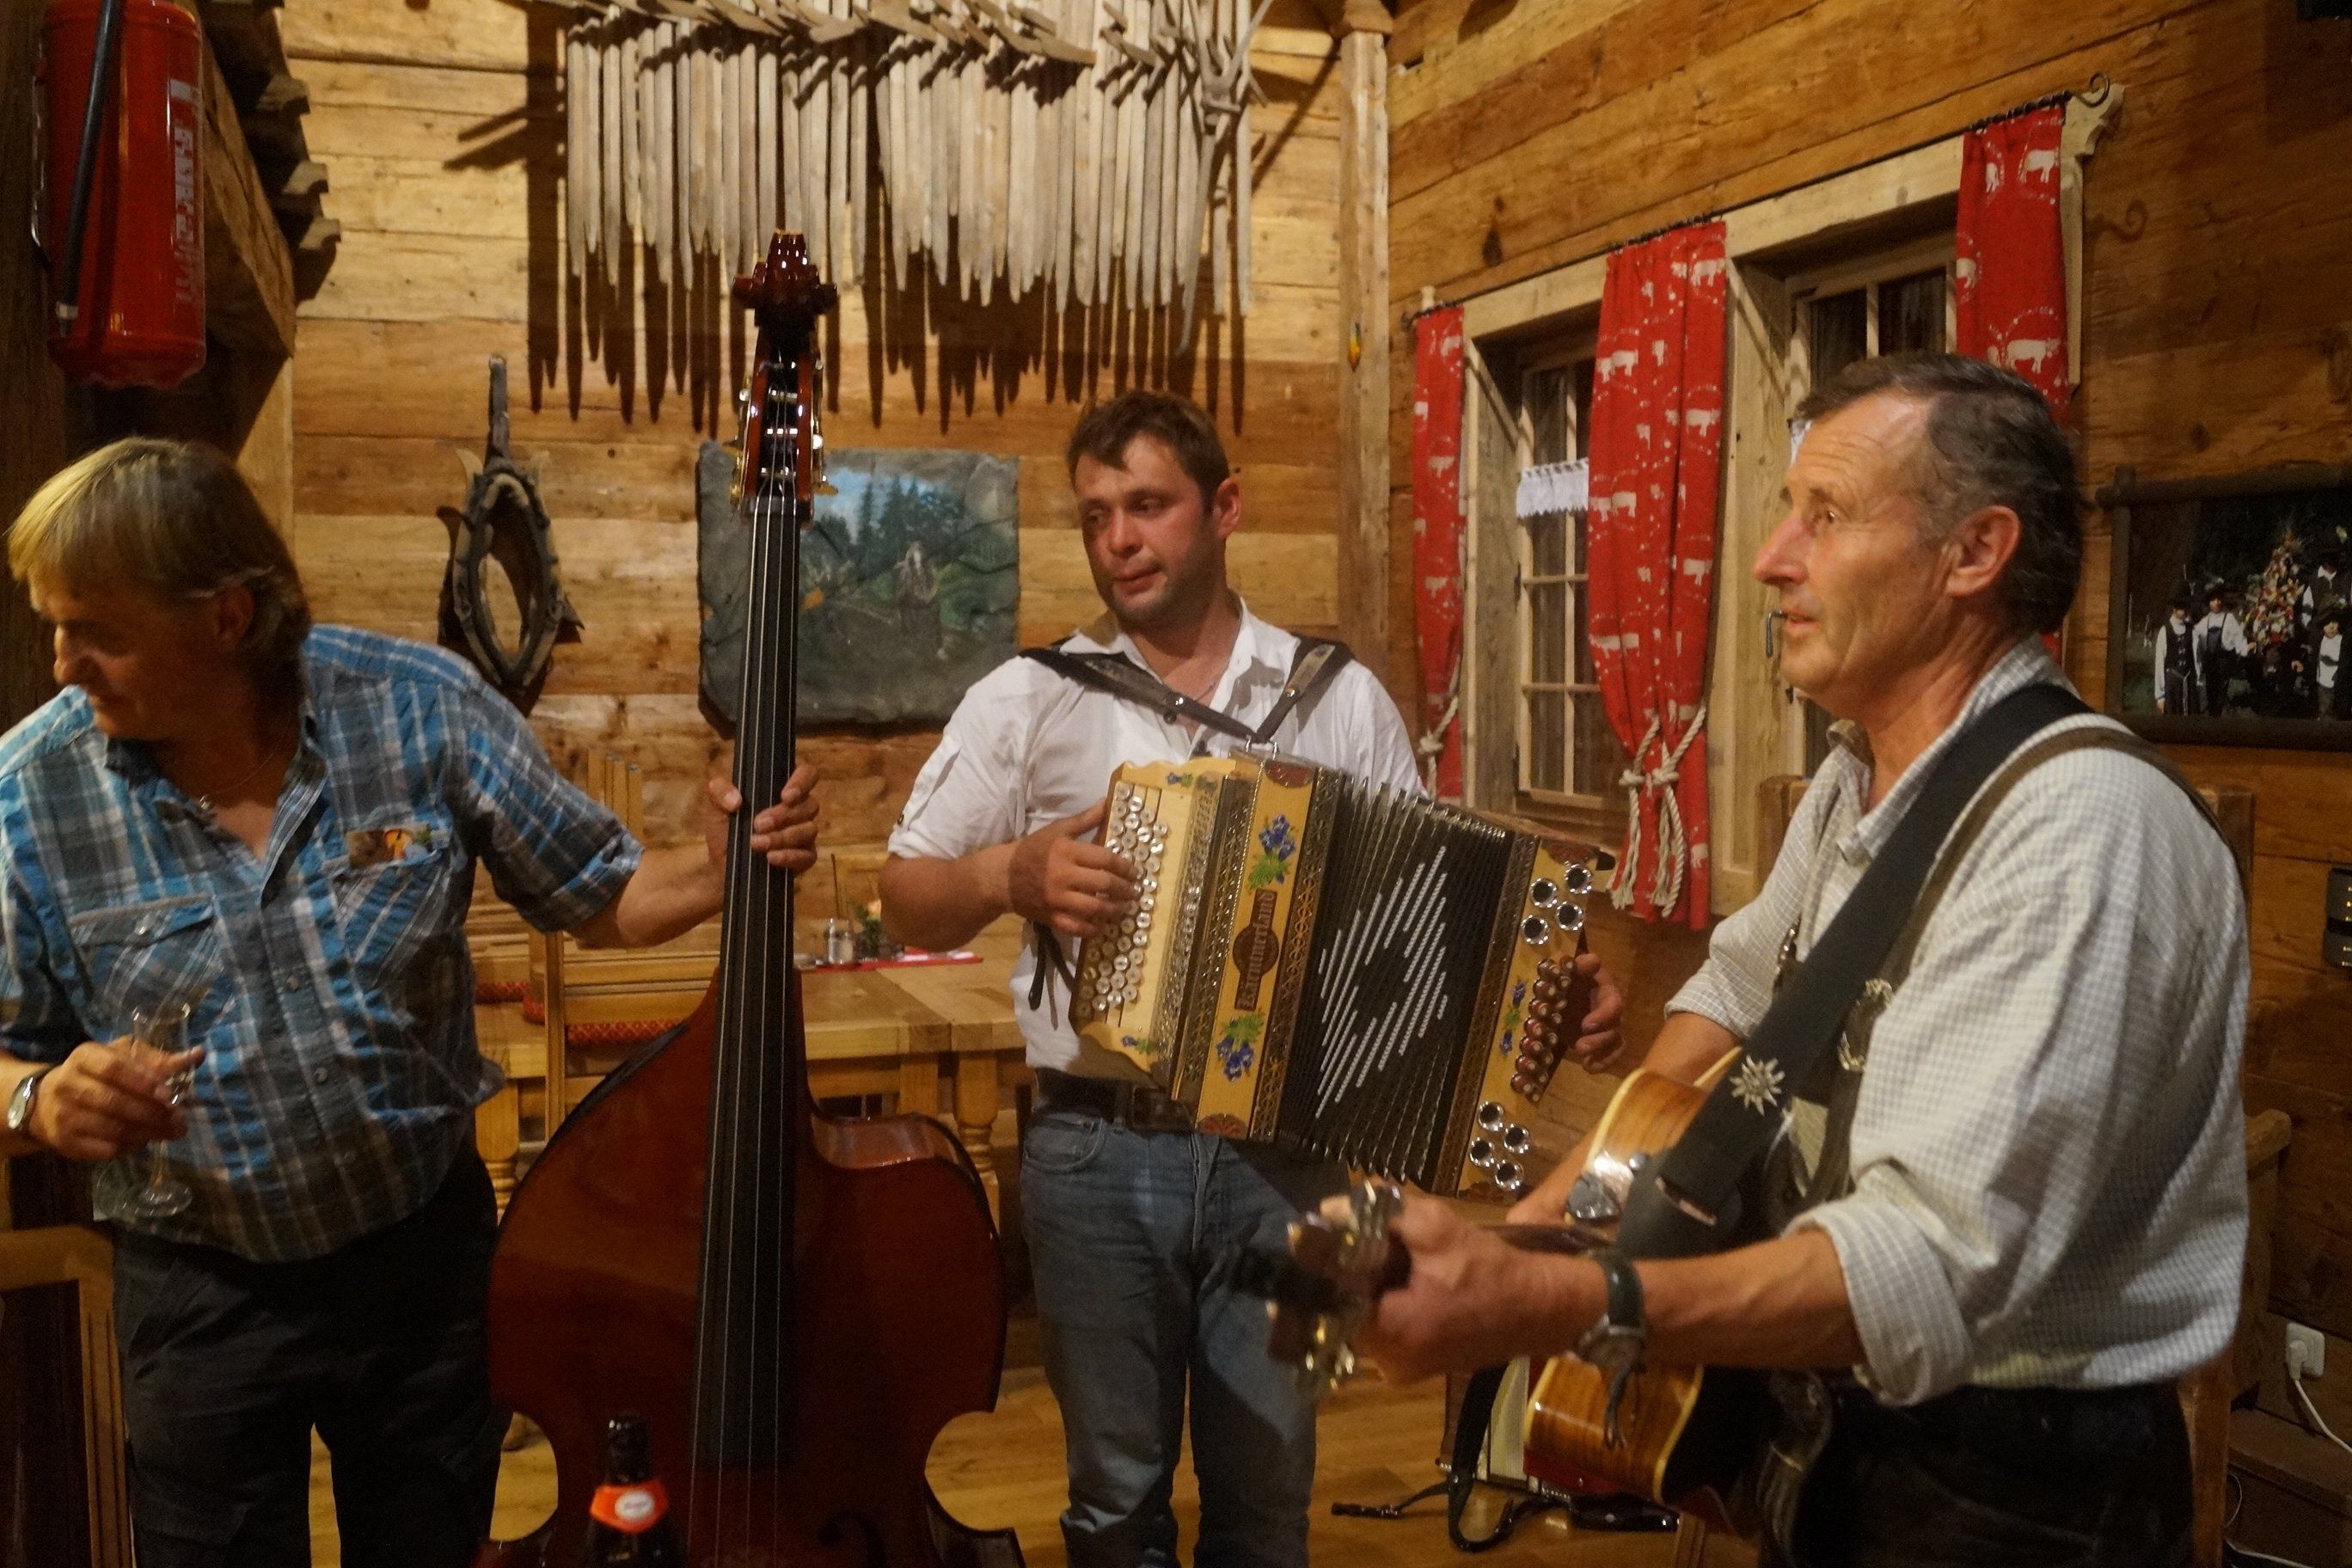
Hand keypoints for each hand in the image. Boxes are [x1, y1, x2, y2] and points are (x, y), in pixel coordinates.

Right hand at [27, 1040, 202, 1161]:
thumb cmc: (99, 1074)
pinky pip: (104, 1149)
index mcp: (84, 1057)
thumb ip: (159, 1060)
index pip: (113, 1068)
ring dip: (147, 1133)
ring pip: (111, 1128)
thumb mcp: (124, 1057)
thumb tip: (197, 1055)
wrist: (49, 1102)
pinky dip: (129, 1147)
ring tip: (171, 1133)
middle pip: (114, 1102)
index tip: (169, 1095)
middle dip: (153, 1113)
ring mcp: (63, 1115)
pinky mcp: (65, 1141)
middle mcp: (67, 1084)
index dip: (143, 1082)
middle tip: (181, 1122)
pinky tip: (144, 1141)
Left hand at [705, 763, 820, 872]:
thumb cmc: (725, 831)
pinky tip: (770, 857)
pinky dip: (789, 856)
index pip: (807, 774)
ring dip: (782, 837)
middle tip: (757, 824)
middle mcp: (798, 809)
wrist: (722, 866)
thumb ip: (719, 792)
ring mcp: (804, 834)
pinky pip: (808, 855)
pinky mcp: (804, 857)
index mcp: (782, 789)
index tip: (785, 796)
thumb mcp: (716, 808)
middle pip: (809, 805)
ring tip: (756, 843)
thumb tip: (736, 800)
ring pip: (809, 830)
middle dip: (783, 815)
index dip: (802, 781)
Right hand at [1006, 801, 1134, 936]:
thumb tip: (1108, 803)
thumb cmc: (1032, 850)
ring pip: (1094, 908)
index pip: (1105, 859)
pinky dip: (1093, 929)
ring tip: (1124, 908)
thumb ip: (1085, 819)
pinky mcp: (1051, 917)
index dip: (1125, 867)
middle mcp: (1063, 876)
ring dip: (1115, 910)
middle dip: (1125, 889)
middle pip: (1104, 884)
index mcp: (1066, 851)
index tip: (1135, 872)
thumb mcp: (1057, 830)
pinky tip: (1103, 925)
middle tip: (1135, 892)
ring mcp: (1057, 899)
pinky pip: (1077, 928)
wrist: (1002, 876)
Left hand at [1335, 1192, 1570, 1384]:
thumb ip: (1378, 1214)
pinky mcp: (1414, 1367)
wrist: (1539, 1308)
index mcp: (1390, 1333)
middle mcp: (1387, 1363)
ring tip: (1391, 1259)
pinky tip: (1407, 1280)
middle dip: (1350, 1273)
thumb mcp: (1436, 1227)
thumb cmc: (1489, 1270)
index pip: (1328, 1299)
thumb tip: (1329, 1211)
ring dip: (1369, 1287)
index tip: (1327, 1239)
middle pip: (1342, 1310)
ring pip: (1363, 1319)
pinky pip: (1384, 1330)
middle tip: (1364, 1241)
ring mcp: (1401, 1371)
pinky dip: (1387, 1303)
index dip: (1325, 1265)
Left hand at [1565, 952, 1629, 1074]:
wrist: (1557, 992)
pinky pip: (1610, 1054)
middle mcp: (1610, 1011)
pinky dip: (1602, 1063)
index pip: (1614, 1004)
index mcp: (1606, 991)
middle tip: (1580, 1046)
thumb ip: (1579, 965)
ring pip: (1614, 1043)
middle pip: (1615, 1028)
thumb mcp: (1569, 970)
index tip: (1586, 1025)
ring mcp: (1606, 1027)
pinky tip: (1588, 1068)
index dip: (1604, 1016)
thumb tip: (1593, 960)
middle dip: (1599, 1040)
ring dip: (1600, 1052)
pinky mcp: (1599, 1042)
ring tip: (1583, 1058)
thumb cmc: (1566, 979)